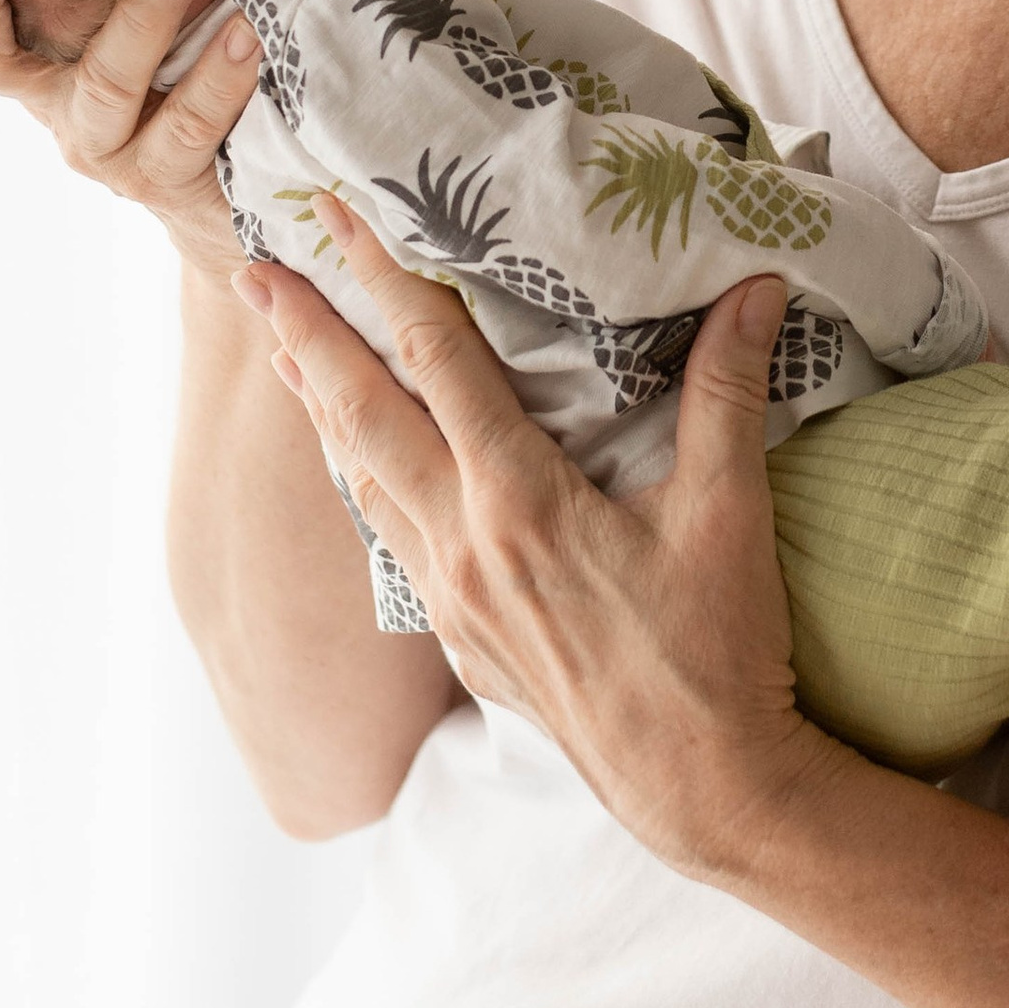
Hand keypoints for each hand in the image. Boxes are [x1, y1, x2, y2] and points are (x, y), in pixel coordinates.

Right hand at [0, 0, 259, 275]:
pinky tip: (247, 31)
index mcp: (11, 47)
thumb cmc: (173, 48)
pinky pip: (185, 130)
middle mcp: (39, 96)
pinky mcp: (165, 177)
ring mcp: (98, 144)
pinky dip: (214, 80)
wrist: (237, 183)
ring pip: (102, 85)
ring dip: (140, 13)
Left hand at [240, 204, 838, 878]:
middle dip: (306, 339)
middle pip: (363, 419)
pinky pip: (394, 540)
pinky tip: (361, 464)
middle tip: (252, 272)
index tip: (339, 220)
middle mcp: (464, 548)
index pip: (436, 364)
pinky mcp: (464, 643)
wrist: (702, 787)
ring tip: (283, 351)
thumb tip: (755, 284)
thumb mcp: (728, 512)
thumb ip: (726, 390)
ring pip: (366, 483)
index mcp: (518, 503)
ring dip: (322, 409)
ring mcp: (454, 602)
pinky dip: (366, 482)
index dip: (386, 281)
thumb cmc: (720, 652)